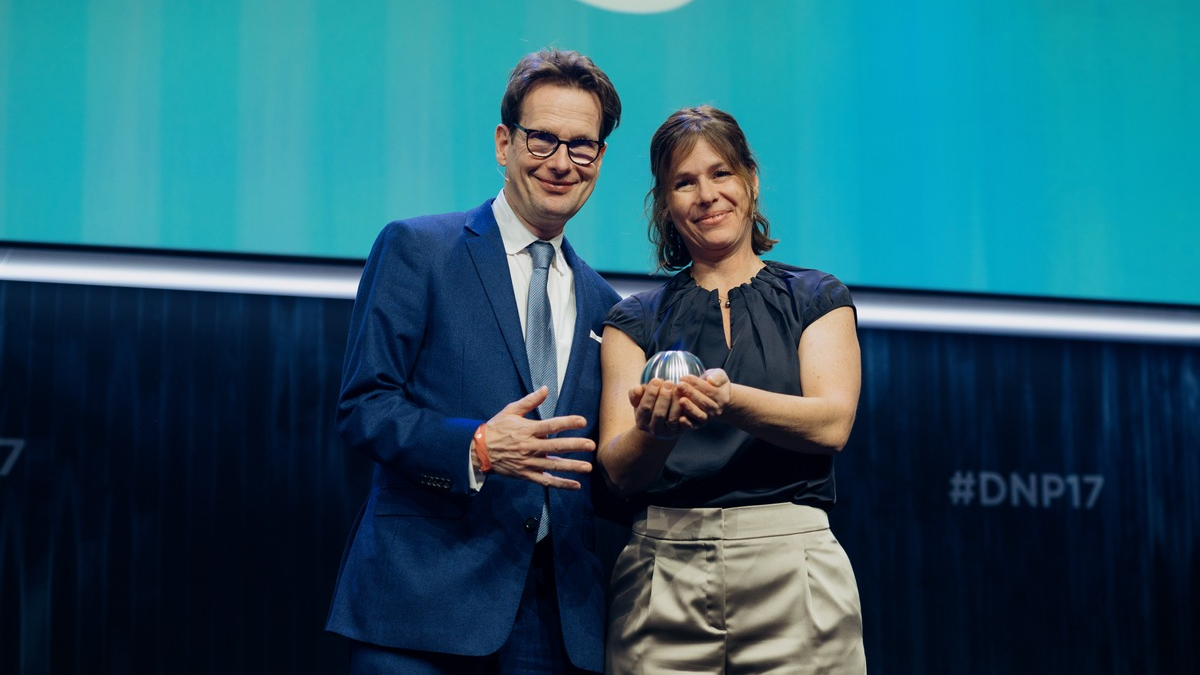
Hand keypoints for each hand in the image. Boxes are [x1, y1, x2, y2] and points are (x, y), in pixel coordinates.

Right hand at [480, 387, 594, 488]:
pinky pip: (545, 481)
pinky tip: (575, 485)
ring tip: (588, 467)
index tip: (583, 421)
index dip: (567, 423)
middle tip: (591, 445)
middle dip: (575, 446)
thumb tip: (546, 389)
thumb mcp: (510, 411)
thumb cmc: (496, 428)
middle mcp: (529, 446)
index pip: (551, 425)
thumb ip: (529, 401)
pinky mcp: (526, 474)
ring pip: (553, 465)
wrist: (479, 451)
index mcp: (527, 430)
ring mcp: (528, 462)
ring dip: (571, 467)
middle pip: (556, 446)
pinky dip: (561, 484)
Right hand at [629, 378, 688, 439]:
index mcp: (641, 421)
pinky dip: (685, 411)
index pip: (645, 407)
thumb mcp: (638, 401)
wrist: (660, 425)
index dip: (650, 394)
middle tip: (669, 382)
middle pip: (659, 414)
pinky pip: (685, 423)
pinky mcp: (680, 431)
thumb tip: (637, 388)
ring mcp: (668, 432)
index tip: (657, 380)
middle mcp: (653, 429)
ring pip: (672, 419)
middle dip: (664, 397)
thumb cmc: (649, 407)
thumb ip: (634, 394)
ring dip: (675, 402)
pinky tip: (686, 398)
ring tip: (678, 388)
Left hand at [675, 368, 731, 426]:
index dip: (697, 383)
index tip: (685, 377)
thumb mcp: (719, 375)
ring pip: (700, 415)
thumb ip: (717, 376)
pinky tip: (680, 418)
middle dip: (691, 393)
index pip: (709, 390)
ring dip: (690, 408)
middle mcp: (717, 409)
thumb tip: (711, 381)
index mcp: (723, 397)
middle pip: (704, 402)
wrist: (715, 400)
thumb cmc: (714, 384)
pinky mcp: (699, 424)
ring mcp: (708, 418)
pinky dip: (688, 423)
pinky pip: (694, 425)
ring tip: (681, 400)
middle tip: (680, 386)